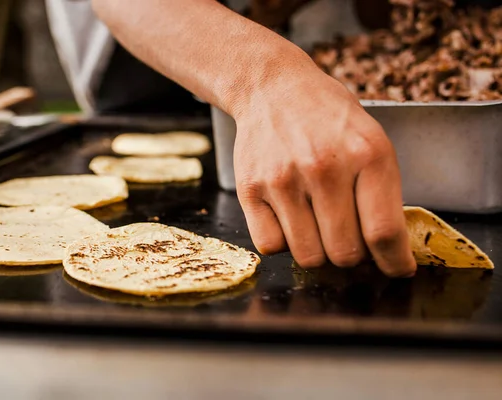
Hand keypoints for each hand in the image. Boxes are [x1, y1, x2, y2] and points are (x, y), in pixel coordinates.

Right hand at [232, 58, 415, 276]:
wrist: (274, 89)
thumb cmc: (327, 118)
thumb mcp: (371, 141)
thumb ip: (381, 193)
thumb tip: (386, 251)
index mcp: (366, 155)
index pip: (383, 232)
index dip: (393, 262)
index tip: (395, 269)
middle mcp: (323, 168)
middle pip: (345, 253)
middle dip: (351, 253)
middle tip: (347, 235)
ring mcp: (283, 180)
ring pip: (308, 256)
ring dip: (317, 249)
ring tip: (316, 223)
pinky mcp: (250, 189)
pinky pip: (270, 246)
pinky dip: (283, 241)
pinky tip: (288, 217)